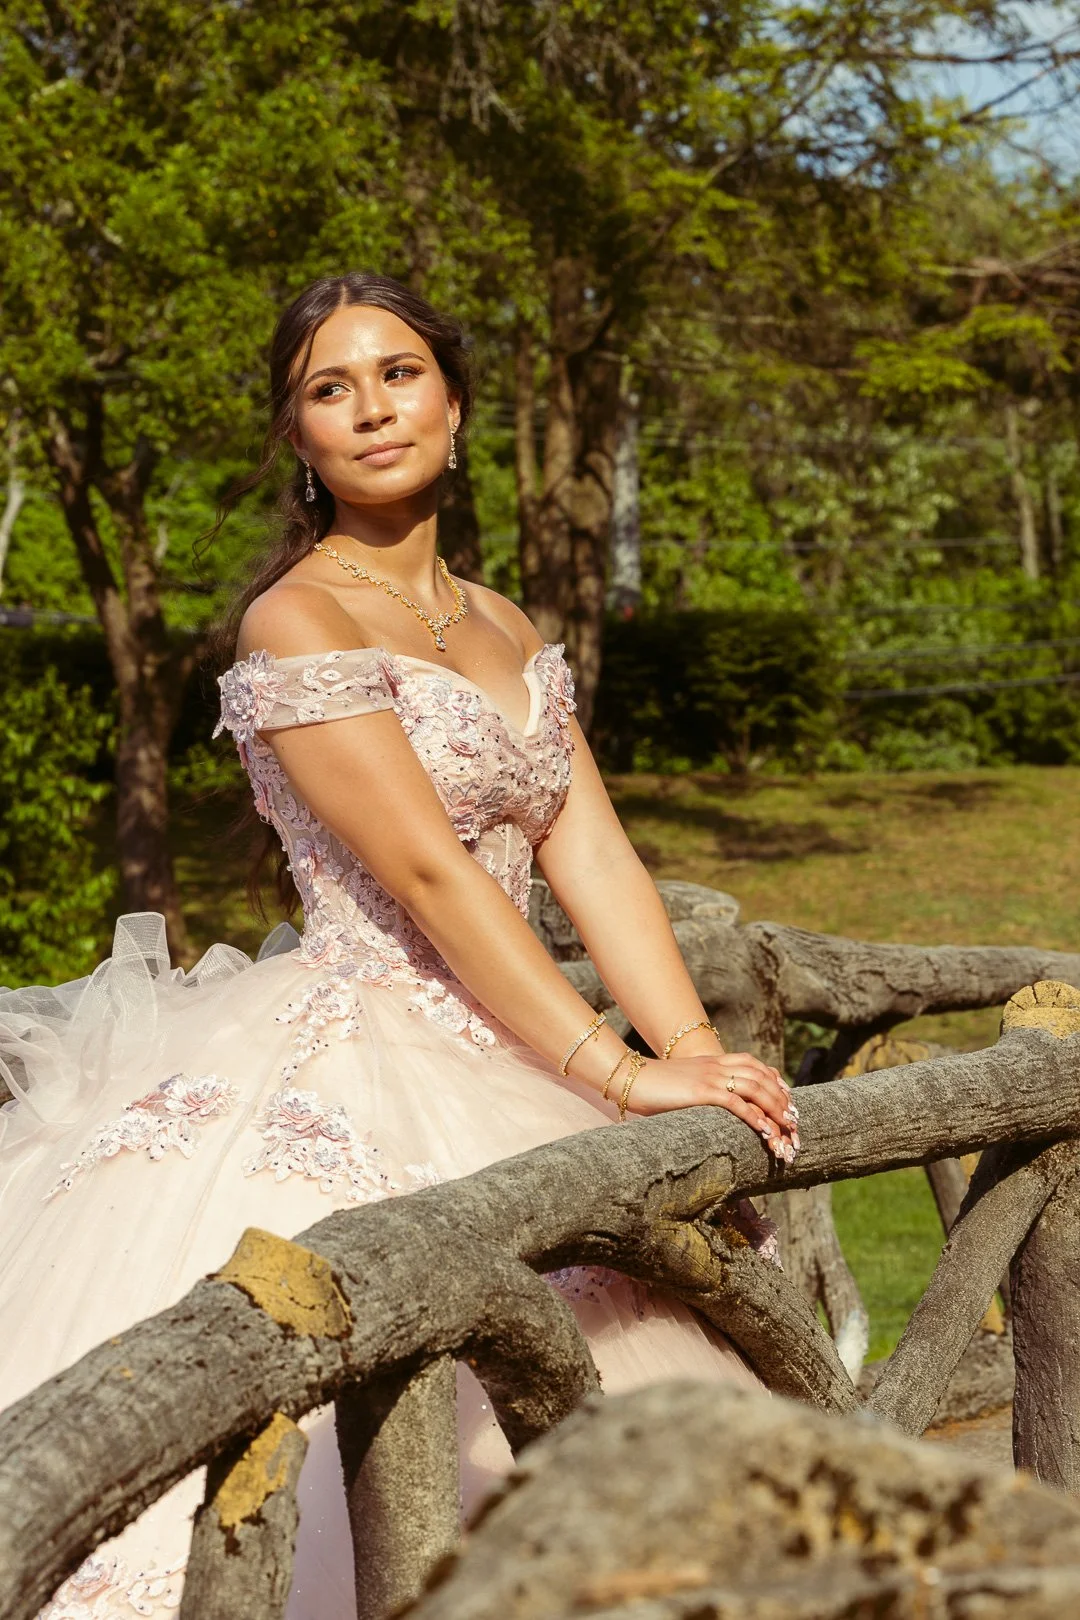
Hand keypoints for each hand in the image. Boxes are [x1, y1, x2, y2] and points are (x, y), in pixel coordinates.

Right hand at [623, 1051, 799, 1162]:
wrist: (631, 1078)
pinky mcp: (701, 1092)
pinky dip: (755, 1116)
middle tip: (794, 1122)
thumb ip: (703, 1089)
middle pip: (762, 1077)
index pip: (756, 1065)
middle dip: (782, 1100)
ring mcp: (710, 1077)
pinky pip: (736, 1103)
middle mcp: (717, 1065)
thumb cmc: (655, 1086)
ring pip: (756, 1088)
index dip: (776, 1082)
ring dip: (775, 1109)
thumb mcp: (686, 1083)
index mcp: (714, 1061)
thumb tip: (716, 1106)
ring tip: (787, 1129)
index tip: (788, 1102)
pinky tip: (765, 1131)